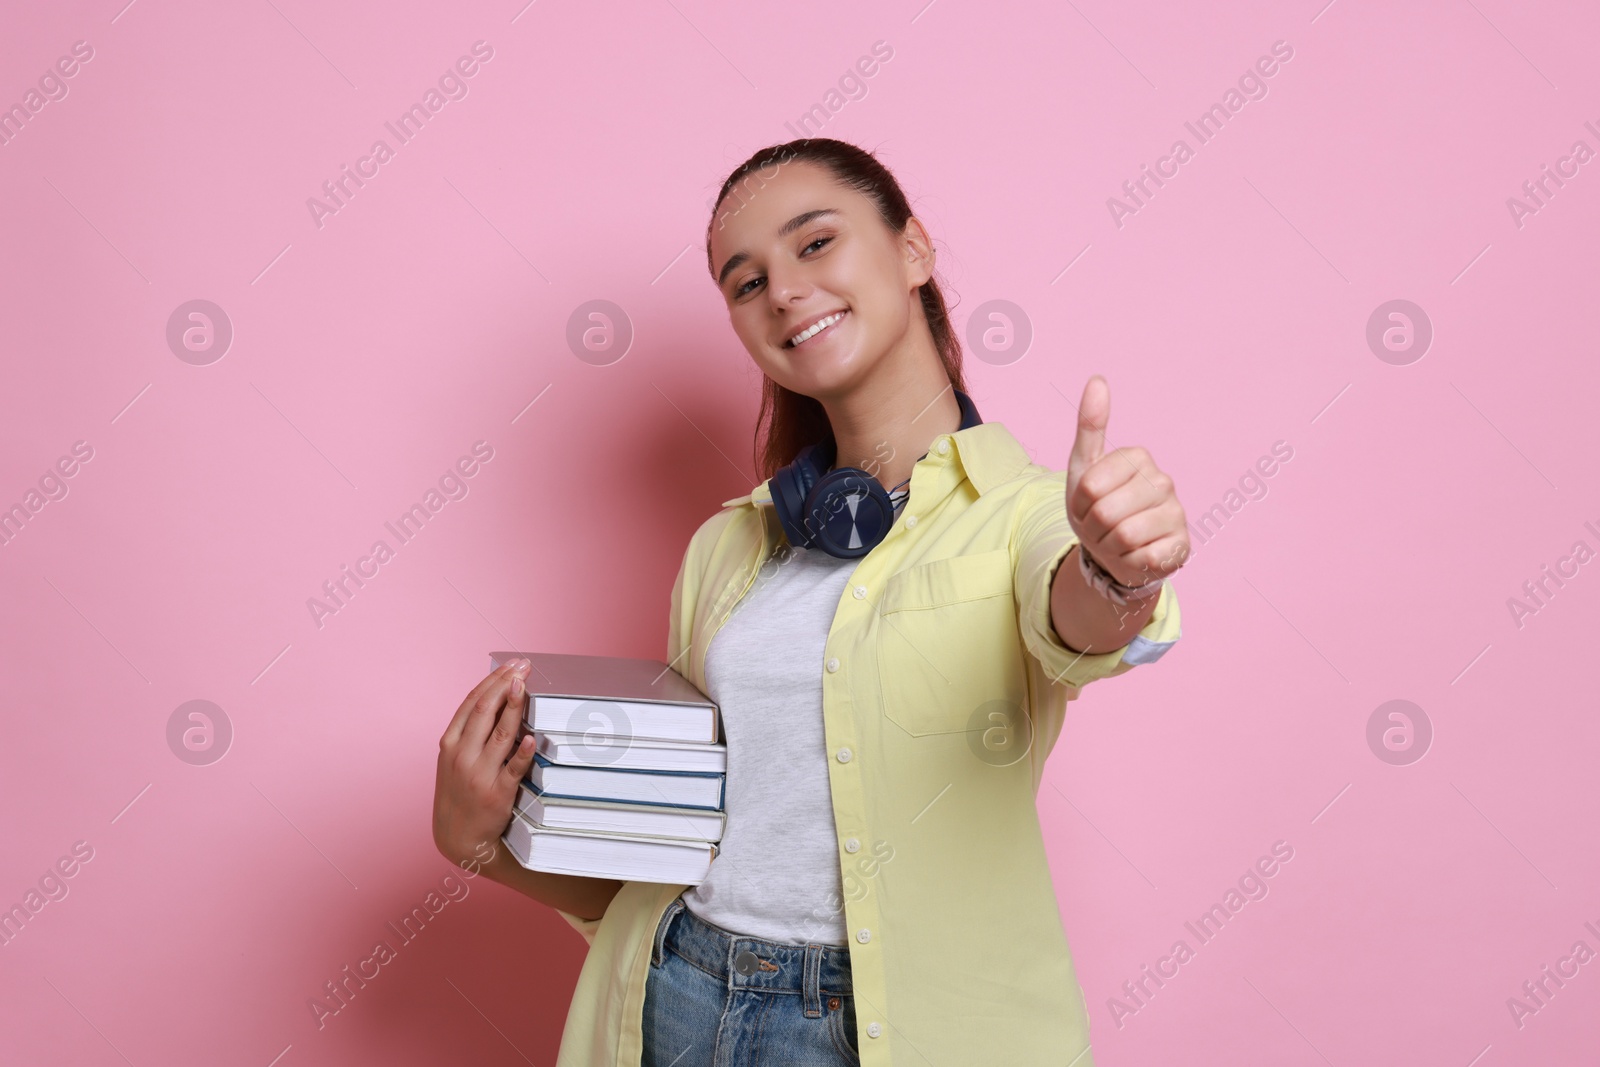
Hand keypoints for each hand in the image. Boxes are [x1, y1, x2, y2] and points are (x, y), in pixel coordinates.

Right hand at [433, 659, 536, 868]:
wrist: (457, 837)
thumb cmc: (459, 792)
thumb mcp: (453, 759)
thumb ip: (469, 732)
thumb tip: (497, 698)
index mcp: (450, 743)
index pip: (472, 703)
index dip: (493, 680)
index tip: (511, 665)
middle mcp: (461, 755)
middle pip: (485, 711)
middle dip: (506, 684)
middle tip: (524, 667)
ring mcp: (478, 774)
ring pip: (500, 734)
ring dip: (514, 707)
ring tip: (525, 686)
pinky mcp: (496, 793)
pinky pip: (513, 769)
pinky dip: (523, 752)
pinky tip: (532, 737)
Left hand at [1065, 375, 1189, 587]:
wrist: (1114, 551)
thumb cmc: (1096, 506)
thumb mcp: (1083, 467)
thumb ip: (1090, 425)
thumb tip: (1097, 379)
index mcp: (1138, 457)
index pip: (1088, 486)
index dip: (1079, 504)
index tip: (1088, 503)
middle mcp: (1163, 480)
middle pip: (1105, 512)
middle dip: (1094, 527)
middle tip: (1102, 526)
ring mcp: (1177, 513)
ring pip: (1123, 536)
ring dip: (1110, 546)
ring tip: (1117, 540)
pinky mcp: (1182, 545)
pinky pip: (1143, 558)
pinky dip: (1130, 562)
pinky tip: (1136, 554)